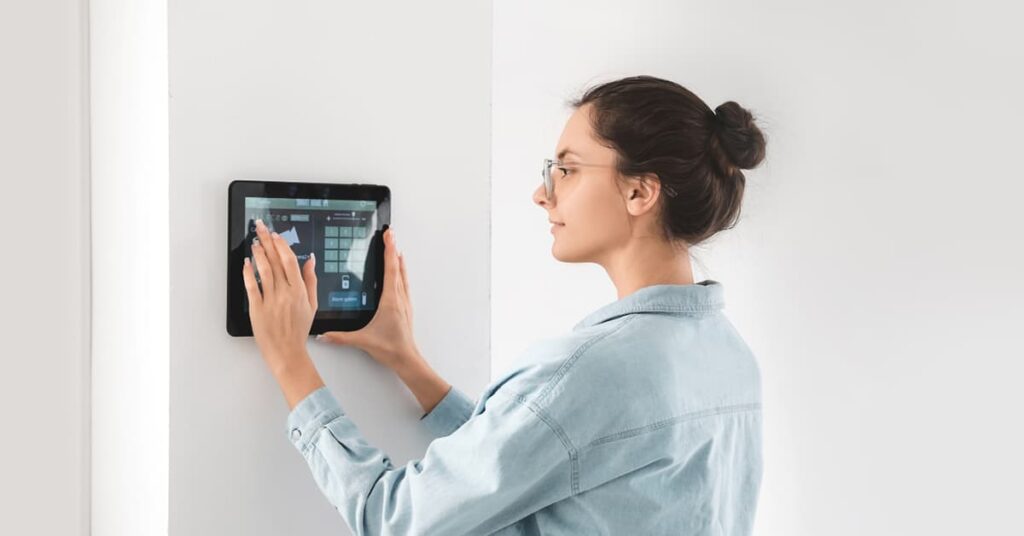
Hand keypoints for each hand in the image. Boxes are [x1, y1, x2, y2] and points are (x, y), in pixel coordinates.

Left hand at [242, 218, 317, 373]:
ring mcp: (270, 301)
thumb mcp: (312, 304)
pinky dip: (248, 273)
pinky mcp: (257, 308)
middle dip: (267, 241)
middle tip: (260, 227)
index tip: (276, 235)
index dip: (281, 245)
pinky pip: (252, 287)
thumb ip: (311, 280)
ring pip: (263, 271)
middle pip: (275, 261)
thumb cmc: (299, 330)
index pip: (289, 261)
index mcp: (299, 291)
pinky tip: (246, 263)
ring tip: (254, 242)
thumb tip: (310, 260)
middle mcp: (285, 293)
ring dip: (258, 253)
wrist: (287, 352)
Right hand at [318, 227, 419, 370]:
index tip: (389, 236)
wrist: (407, 359)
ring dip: (399, 259)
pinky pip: (405, 284)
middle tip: (391, 233)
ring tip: (396, 247)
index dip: (389, 250)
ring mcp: (404, 302)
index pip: (390, 269)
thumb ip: (340, 337)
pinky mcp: (406, 308)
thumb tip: (323, 334)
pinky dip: (402, 273)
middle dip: (393, 248)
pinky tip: (401, 271)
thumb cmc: (390, 349)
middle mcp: (399, 298)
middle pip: (397, 267)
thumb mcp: (362, 340)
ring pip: (403, 275)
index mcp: (390, 301)